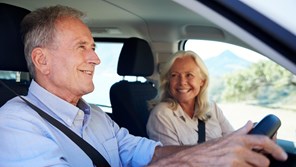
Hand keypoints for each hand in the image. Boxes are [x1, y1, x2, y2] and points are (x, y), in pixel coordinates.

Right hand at [149, 121, 286, 166]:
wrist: (193, 159)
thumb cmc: (208, 150)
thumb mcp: (225, 138)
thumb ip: (241, 131)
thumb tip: (251, 123)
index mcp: (238, 139)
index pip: (263, 141)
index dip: (276, 150)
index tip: (282, 156)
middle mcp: (238, 149)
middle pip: (263, 162)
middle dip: (258, 165)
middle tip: (249, 164)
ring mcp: (234, 161)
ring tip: (236, 165)